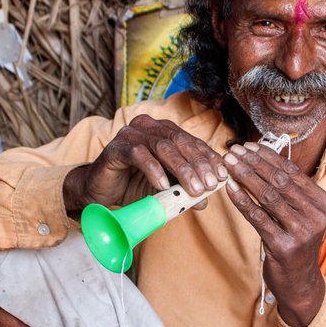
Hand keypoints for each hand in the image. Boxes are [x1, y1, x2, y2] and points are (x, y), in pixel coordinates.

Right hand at [63, 115, 227, 212]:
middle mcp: (150, 127)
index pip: (193, 142)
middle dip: (198, 165)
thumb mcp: (166, 188)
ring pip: (163, 147)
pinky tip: (163, 186)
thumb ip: (184, 189)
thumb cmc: (135, 185)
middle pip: (180, 142)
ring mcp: (132, 134)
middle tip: (210, 185)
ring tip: (193, 189)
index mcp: (165, 131)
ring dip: (181, 169)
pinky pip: (139, 155)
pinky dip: (154, 170)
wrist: (102, 191)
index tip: (223, 176)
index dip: (209, 159)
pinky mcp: (116, 146)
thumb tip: (207, 200)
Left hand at [224, 142, 325, 326]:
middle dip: (253, 163)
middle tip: (233, 151)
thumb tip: (264, 157)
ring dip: (245, 177)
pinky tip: (229, 188)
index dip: (268, 157)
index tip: (248, 146)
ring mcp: (301, 232)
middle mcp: (316, 216)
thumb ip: (289, 190)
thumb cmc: (295, 242)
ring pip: (268, 196)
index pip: (292, 172)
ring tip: (228, 165)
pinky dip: (241, 200)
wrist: (300, 282)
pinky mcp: (283, 246)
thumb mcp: (301, 214)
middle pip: (279, 181)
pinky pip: (258, 217)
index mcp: (322, 202)